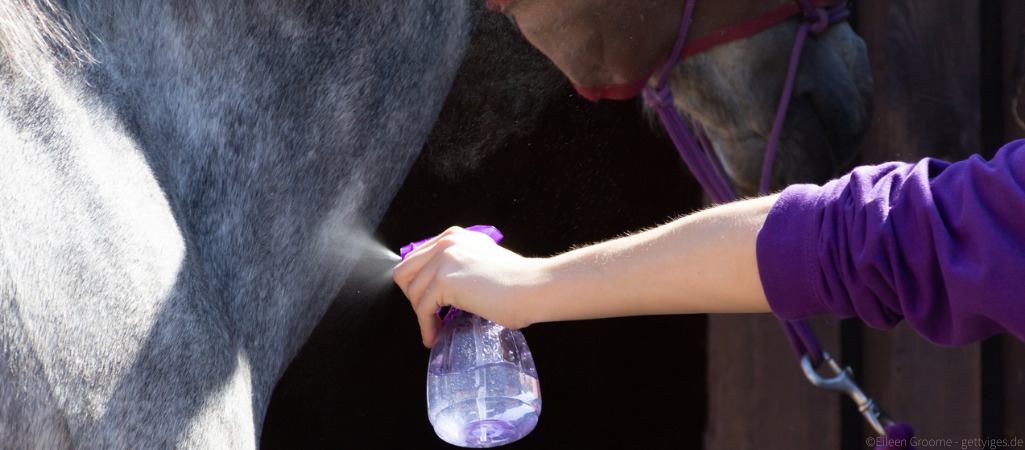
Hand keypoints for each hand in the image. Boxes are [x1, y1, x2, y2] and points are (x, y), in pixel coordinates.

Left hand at [393, 227, 544, 346]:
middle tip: (428, 315)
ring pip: (412, 294)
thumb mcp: (482, 260)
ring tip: (435, 329)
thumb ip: (460, 264)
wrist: (533, 287)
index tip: (428, 303)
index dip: (418, 284)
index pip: (416, 259)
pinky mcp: (445, 281)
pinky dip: (426, 327)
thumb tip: (440, 286)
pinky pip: (423, 309)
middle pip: (405, 273)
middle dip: (413, 298)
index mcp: (453, 237)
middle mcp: (445, 243)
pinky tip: (435, 336)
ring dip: (421, 316)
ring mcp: (444, 260)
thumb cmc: (517, 281)